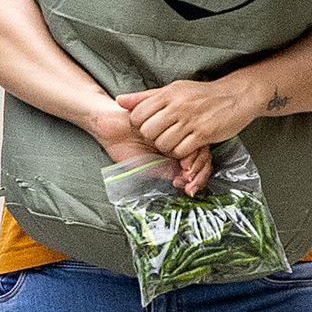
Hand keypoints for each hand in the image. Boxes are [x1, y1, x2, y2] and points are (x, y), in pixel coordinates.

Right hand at [96, 101, 211, 194]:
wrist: (109, 128)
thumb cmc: (123, 147)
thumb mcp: (145, 167)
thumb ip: (165, 171)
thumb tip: (186, 180)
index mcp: (174, 155)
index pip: (196, 168)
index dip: (197, 180)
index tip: (188, 189)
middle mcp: (178, 144)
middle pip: (202, 159)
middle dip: (200, 175)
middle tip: (190, 184)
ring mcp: (176, 132)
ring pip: (199, 149)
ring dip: (196, 166)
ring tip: (186, 175)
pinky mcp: (173, 122)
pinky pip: (190, 137)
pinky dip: (190, 152)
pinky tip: (182, 162)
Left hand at [118, 80, 258, 159]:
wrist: (235, 96)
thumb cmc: (200, 94)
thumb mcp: (172, 89)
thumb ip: (145, 97)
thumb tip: (120, 101)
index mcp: (167, 94)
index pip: (138, 114)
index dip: (137, 124)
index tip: (145, 126)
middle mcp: (177, 106)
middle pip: (148, 131)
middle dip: (149, 138)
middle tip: (157, 137)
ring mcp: (191, 120)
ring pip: (163, 143)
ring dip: (164, 147)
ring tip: (170, 142)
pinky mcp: (204, 134)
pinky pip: (181, 150)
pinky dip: (179, 153)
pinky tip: (182, 147)